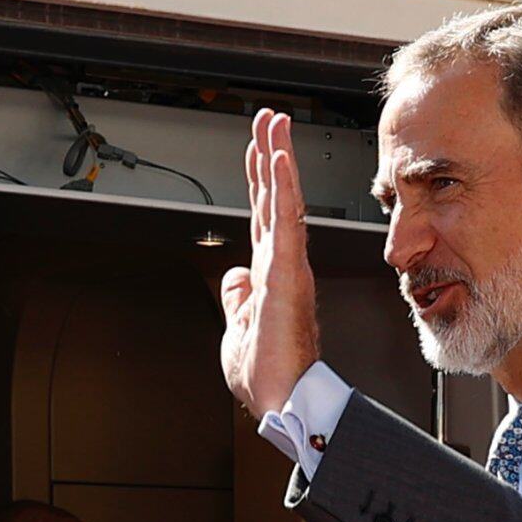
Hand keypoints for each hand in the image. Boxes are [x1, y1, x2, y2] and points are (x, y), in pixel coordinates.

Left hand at [218, 110, 321, 421]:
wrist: (283, 402)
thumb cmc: (268, 376)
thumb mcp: (238, 329)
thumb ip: (237, 298)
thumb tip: (233, 277)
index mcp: (269, 275)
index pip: (262, 216)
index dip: (260, 180)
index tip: (259, 149)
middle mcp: (282, 264)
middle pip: (273, 198)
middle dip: (270, 155)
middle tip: (270, 119)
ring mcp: (287, 266)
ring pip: (282, 201)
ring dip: (278, 159)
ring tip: (275, 124)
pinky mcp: (287, 274)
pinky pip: (285, 223)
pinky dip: (283, 189)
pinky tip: (280, 160)